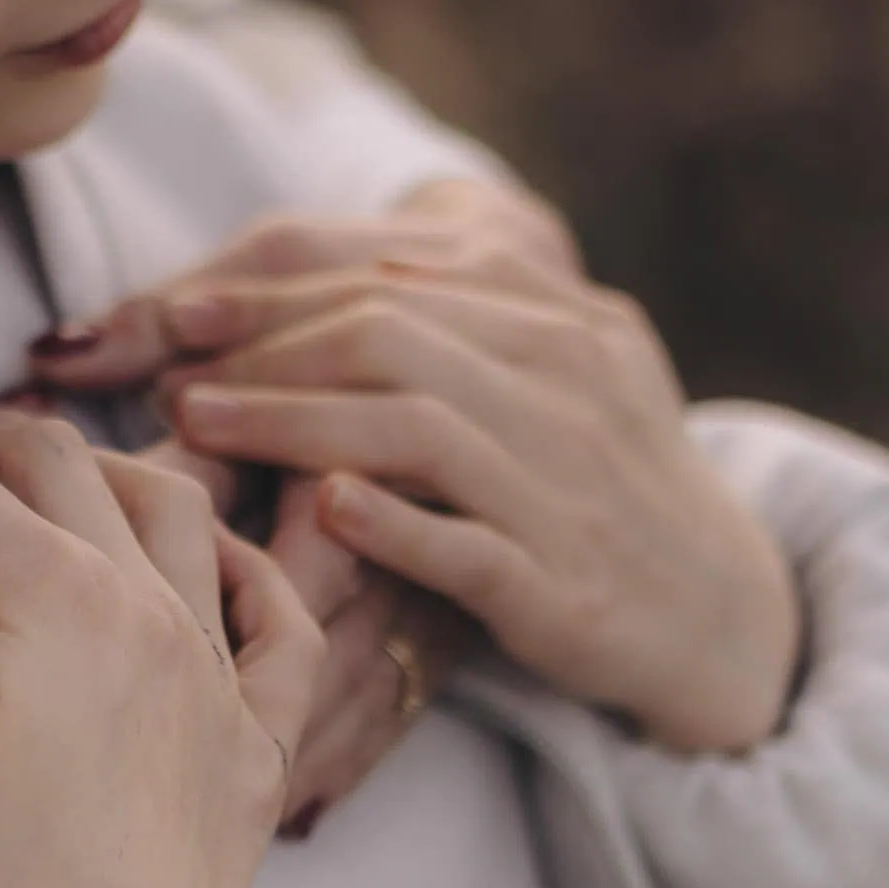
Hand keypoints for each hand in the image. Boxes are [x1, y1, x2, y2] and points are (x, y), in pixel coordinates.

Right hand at [0, 423, 319, 887]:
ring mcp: (220, 679)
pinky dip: (246, 576)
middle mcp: (158, 610)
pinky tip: (210, 575)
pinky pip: (283, 631)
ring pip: (175, 514)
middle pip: (59, 465)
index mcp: (60, 585)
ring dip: (101, 480)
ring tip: (32, 503)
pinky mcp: (254, 756)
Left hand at [13, 180, 572, 820]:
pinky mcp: (567, 584)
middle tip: (168, 373)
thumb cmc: (597, 487)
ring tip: (199, 427)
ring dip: (291, 419)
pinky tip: (318, 510)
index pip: (389, 274)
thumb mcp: (551, 378)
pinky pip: (467, 543)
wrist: (721, 613)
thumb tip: (306, 288)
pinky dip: (389, 523)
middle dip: (261, 345)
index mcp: (556, 318)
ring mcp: (570, 483)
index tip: (176, 310)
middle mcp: (569, 381)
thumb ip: (454, 322)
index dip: (270, 289)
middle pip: (388, 332)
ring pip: (415, 426)